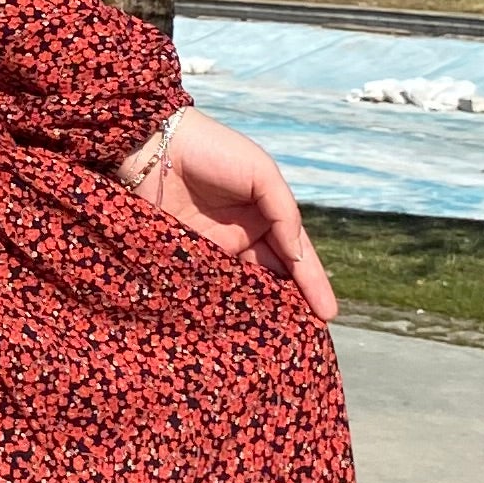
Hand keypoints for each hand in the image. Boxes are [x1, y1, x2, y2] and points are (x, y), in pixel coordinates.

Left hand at [124, 109, 338, 322]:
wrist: (154, 145)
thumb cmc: (214, 150)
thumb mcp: (262, 174)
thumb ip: (285, 214)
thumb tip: (297, 259)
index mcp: (265, 215)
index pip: (294, 255)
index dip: (312, 282)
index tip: (328, 313)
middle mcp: (242, 236)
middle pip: (272, 276)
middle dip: (290, 303)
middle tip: (307, 335)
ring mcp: (213, 249)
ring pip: (242, 286)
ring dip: (259, 309)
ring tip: (279, 338)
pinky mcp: (183, 259)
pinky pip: (208, 286)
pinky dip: (223, 304)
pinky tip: (236, 325)